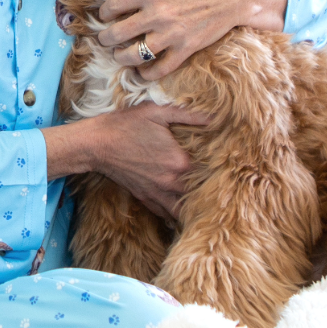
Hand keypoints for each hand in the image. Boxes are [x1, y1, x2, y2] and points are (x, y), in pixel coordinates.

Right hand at [43, 103, 209, 218]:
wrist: (97, 144)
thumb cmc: (127, 125)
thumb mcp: (158, 113)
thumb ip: (188, 115)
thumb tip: (214, 117)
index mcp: (179, 163)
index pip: (208, 175)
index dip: (219, 173)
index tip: (229, 172)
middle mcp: (170, 183)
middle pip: (199, 198)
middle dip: (210, 196)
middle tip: (223, 196)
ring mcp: (156, 193)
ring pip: (182, 211)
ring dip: (193, 210)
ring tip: (205, 208)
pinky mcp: (144, 197)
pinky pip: (164, 213)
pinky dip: (173, 214)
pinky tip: (182, 211)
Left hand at [97, 0, 286, 80]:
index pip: (112, 6)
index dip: (104, 12)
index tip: (105, 16)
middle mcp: (155, 14)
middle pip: (116, 33)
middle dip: (105, 38)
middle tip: (105, 39)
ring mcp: (170, 34)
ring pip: (132, 55)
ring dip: (120, 57)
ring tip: (119, 55)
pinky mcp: (185, 49)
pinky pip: (159, 69)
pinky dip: (147, 73)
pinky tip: (142, 71)